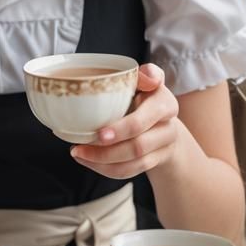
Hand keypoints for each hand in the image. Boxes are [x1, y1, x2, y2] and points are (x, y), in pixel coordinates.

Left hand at [69, 63, 180, 178]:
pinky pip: (131, 171)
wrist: (163, 120)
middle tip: (80, 146)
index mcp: (164, 103)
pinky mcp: (154, 162)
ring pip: (134, 162)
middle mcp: (168, 127)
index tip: (100, 133)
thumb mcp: (146, 81)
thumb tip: (147, 76)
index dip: (123, 129)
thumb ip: (147, 74)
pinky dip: (107, 169)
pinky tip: (87, 160)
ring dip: (102, 161)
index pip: (144, 119)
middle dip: (108, 150)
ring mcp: (162, 148)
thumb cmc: (146, 94)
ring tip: (77, 153)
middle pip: (138, 145)